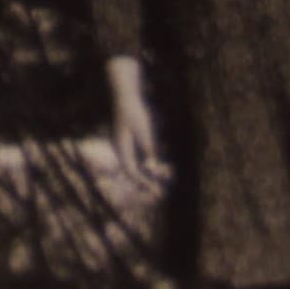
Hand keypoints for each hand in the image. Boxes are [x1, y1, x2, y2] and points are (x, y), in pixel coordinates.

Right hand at [107, 61, 163, 184]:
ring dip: (151, 172)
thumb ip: (148, 148)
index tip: (155, 190)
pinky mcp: (131, 139)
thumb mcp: (144, 131)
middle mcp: (122, 148)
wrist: (126, 96)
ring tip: (167, 176)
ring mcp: (126, 144)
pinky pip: (140, 156)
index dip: (143, 182)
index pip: (131, 170)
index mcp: (122, 147)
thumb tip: (152, 168)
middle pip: (134, 170)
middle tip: (160, 193)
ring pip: (138, 163)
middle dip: (147, 181)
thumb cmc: (134, 112)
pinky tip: (161, 164)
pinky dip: (150, 162)